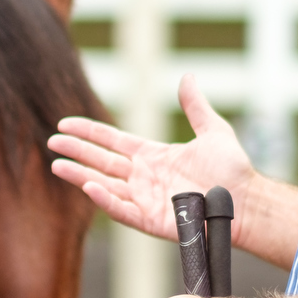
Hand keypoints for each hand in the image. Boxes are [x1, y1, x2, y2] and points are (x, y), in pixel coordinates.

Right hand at [46, 75, 256, 242]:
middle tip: (51, 142)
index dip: (88, 132)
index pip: (112, 141)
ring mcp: (145, 199)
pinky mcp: (151, 220)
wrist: (247, 201)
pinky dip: (105, 200)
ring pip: (103, 185)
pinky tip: (88, 186)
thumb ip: (195, 106)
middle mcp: (144, 178)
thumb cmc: (233, 170)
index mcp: (153, 156)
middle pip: (101, 161)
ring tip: (56, 166)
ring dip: (79, 175)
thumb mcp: (213, 131)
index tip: (65, 123)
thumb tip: (187, 77)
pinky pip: (122, 210)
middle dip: (76, 151)